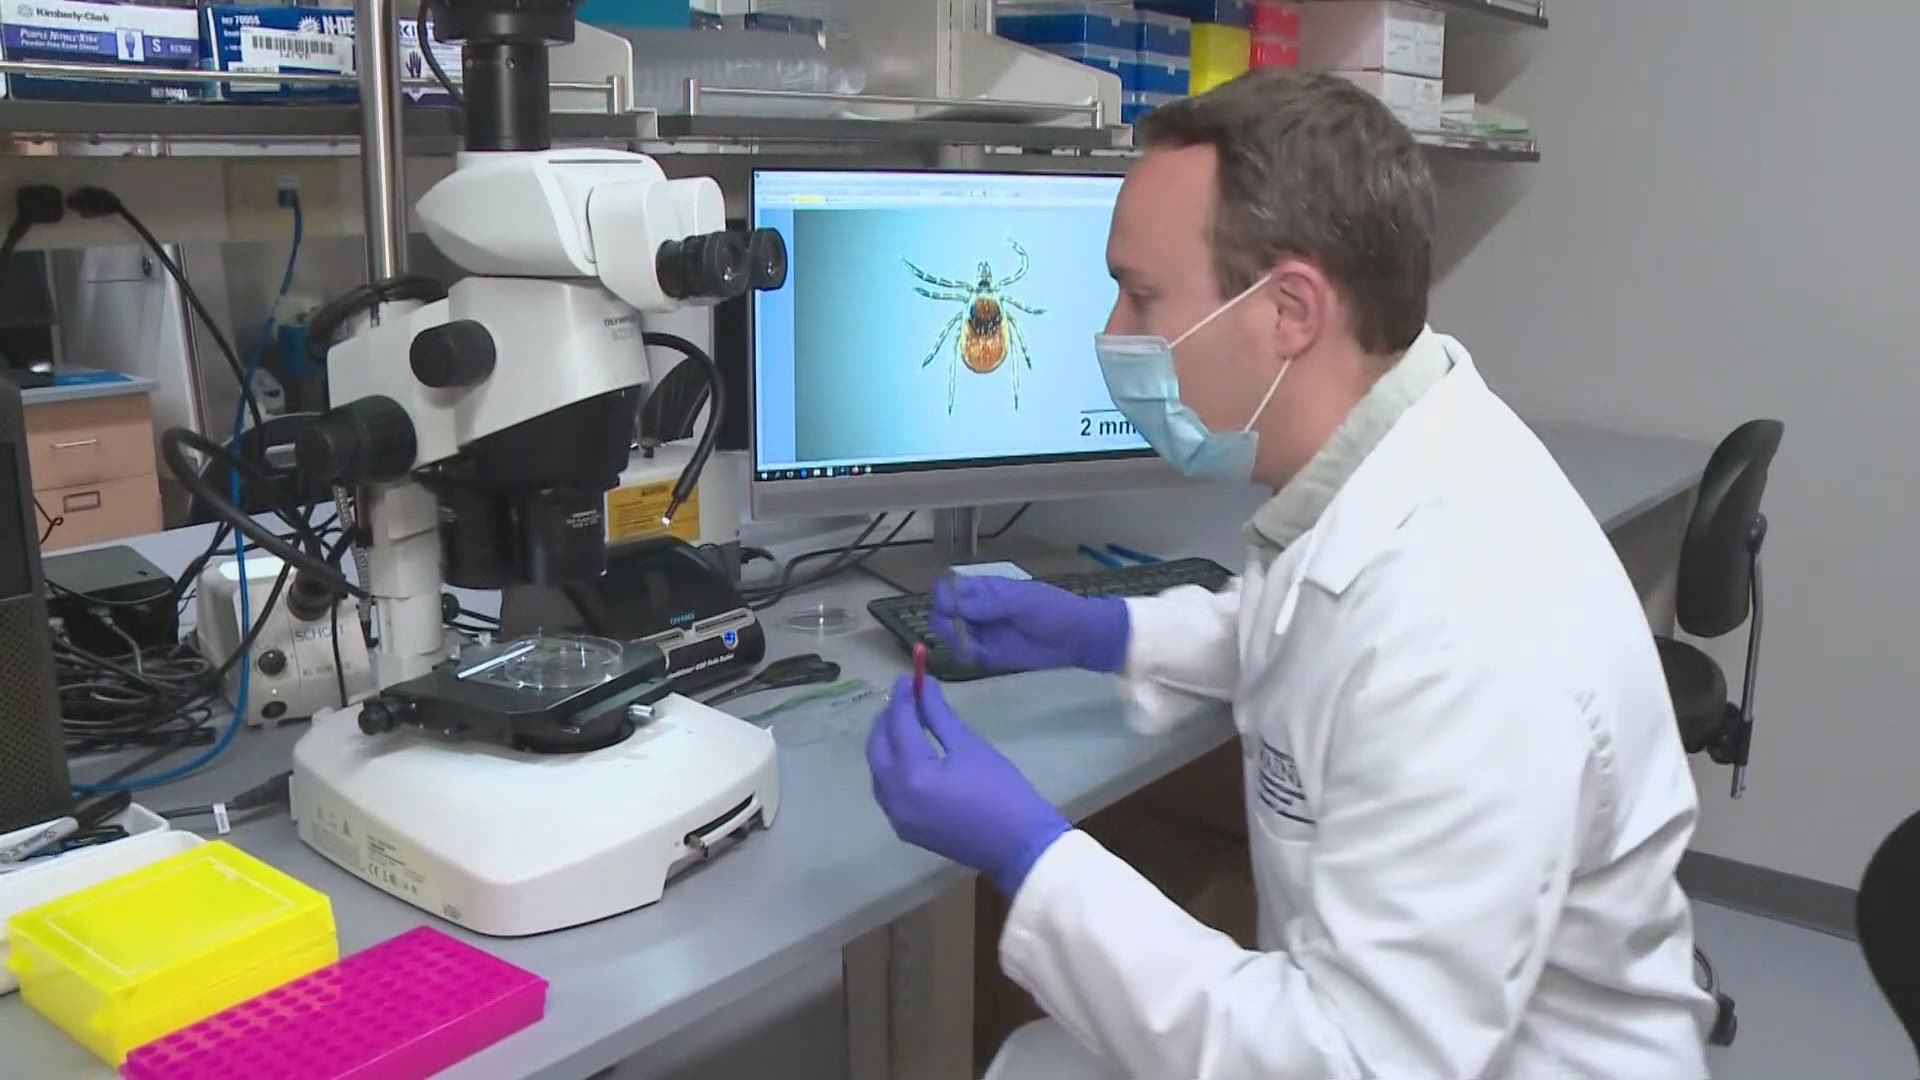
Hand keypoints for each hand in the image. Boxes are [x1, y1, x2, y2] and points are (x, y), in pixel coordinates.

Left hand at [867, 676, 1070, 894]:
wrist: (1019, 847)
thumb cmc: (1001, 791)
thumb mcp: (969, 747)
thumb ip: (939, 715)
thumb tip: (922, 685)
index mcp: (912, 774)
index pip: (898, 725)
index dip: (903, 697)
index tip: (909, 676)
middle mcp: (895, 797)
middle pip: (877, 748)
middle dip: (887, 719)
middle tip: (904, 697)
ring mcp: (897, 817)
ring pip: (878, 770)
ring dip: (886, 743)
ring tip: (905, 721)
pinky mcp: (906, 829)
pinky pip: (887, 791)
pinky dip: (891, 768)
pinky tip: (907, 754)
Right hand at [930, 576, 1129, 672]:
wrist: (1078, 637)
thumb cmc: (1052, 610)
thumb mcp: (1020, 600)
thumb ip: (986, 603)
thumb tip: (951, 604)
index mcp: (985, 588)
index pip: (950, 587)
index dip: (944, 594)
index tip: (948, 603)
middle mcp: (978, 609)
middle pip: (943, 610)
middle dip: (942, 616)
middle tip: (955, 624)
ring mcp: (982, 631)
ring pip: (950, 632)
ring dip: (950, 635)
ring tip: (966, 638)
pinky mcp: (989, 654)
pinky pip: (965, 653)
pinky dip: (963, 652)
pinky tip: (973, 651)